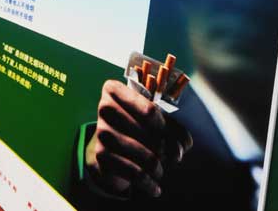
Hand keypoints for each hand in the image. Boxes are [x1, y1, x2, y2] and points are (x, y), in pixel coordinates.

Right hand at [85, 80, 191, 197]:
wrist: (109, 147)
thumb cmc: (137, 126)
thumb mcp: (156, 120)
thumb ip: (174, 130)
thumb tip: (177, 151)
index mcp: (115, 90)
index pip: (150, 110)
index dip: (165, 126)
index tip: (166, 132)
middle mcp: (105, 108)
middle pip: (151, 134)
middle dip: (167, 149)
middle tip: (170, 156)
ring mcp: (102, 132)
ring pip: (147, 155)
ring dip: (159, 168)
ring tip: (160, 170)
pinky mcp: (101, 155)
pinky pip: (135, 173)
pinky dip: (150, 184)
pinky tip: (155, 188)